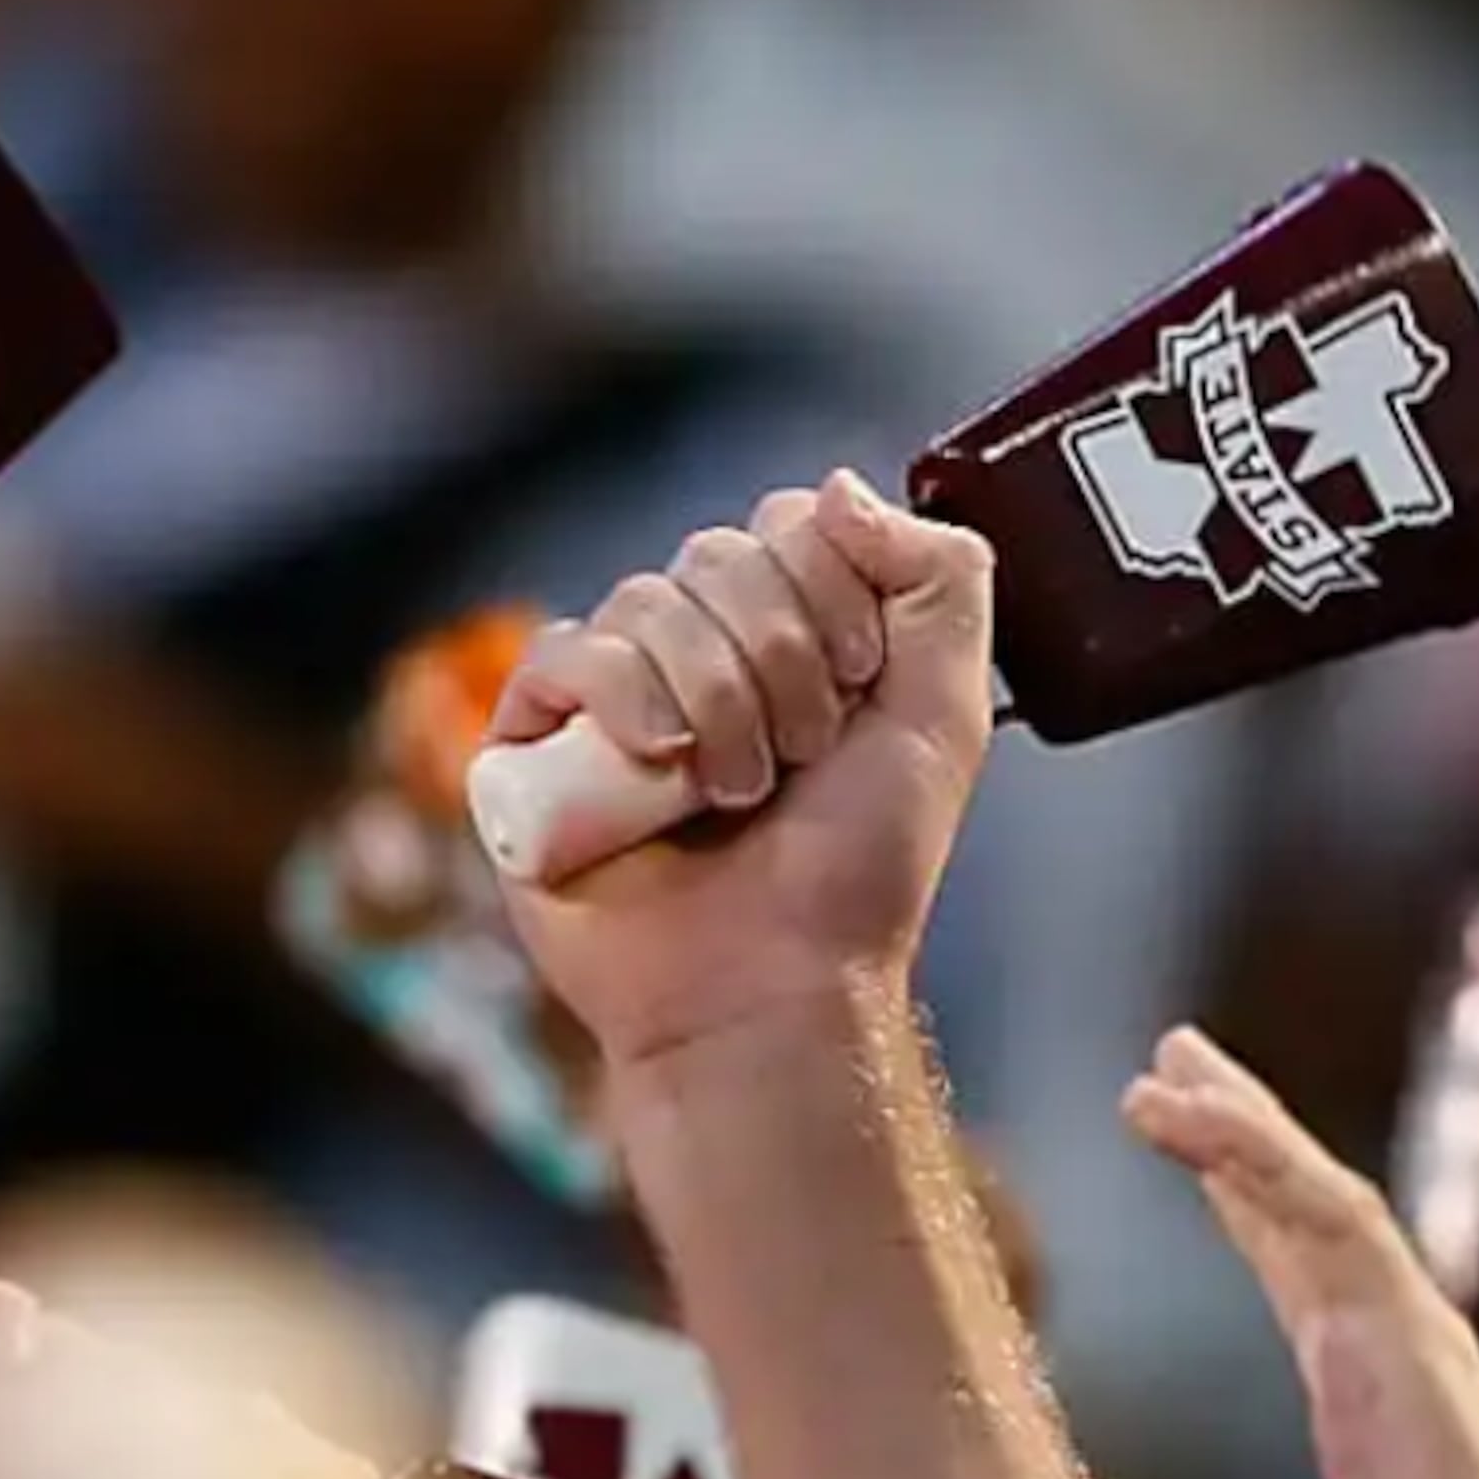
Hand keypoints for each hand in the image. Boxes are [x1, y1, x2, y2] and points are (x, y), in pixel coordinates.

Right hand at [490, 471, 994, 1067]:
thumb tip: (836, 489)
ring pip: (646, 601)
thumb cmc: (856, 875)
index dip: (829, 592)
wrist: (775, 989)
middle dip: (780, 656)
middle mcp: (689, 655)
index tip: (860, 687)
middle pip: (717, 555)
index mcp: (780, 635)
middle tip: (801, 755)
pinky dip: (620, 693)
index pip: (787, 526)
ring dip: (715, 696)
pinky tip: (661, 764)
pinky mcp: (533, 747)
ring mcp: (608, 699)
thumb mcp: (944, 712)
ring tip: (737, 790)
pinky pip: (561, 654)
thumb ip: (942, 577)